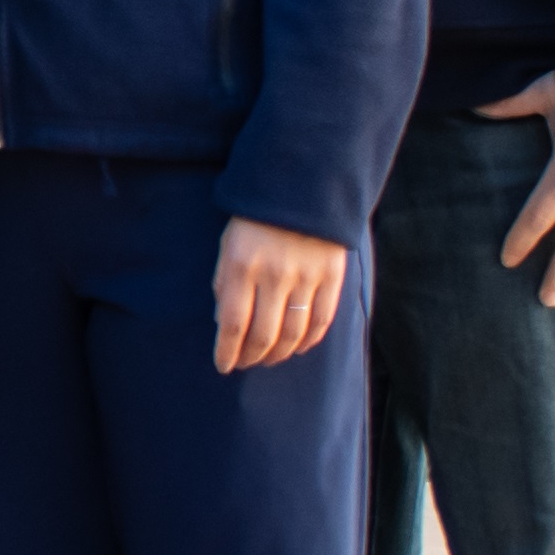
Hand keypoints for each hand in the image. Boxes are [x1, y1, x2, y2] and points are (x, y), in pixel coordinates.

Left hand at [213, 216, 353, 374]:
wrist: (302, 188)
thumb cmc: (256, 220)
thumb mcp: (228, 245)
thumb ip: (224, 283)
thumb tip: (223, 324)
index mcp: (240, 266)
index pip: (231, 324)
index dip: (227, 352)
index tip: (223, 366)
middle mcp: (273, 276)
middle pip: (263, 335)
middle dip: (251, 358)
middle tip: (245, 365)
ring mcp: (306, 277)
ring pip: (293, 333)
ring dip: (278, 354)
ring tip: (268, 360)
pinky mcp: (332, 277)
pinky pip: (322, 320)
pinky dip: (309, 341)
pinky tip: (297, 348)